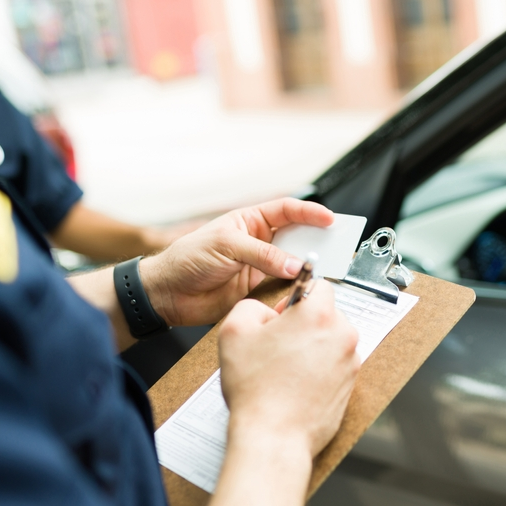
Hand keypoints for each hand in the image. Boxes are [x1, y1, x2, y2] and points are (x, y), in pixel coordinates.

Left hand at [141, 198, 333, 325]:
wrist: (169, 294)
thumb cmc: (188, 258)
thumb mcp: (226, 246)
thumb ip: (262, 255)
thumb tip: (294, 265)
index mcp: (251, 221)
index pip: (287, 211)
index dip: (310, 213)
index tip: (330, 219)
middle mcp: (260, 242)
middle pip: (297, 237)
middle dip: (316, 240)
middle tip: (336, 245)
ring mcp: (260, 266)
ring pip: (293, 263)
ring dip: (307, 266)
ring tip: (324, 268)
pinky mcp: (259, 290)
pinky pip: (284, 287)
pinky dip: (295, 288)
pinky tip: (303, 288)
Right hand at [218, 281, 359, 456]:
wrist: (274, 436)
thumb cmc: (256, 389)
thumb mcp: (233, 331)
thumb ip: (251, 306)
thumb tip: (265, 311)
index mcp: (318, 315)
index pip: (319, 284)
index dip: (296, 296)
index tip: (283, 314)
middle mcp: (342, 335)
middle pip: (327, 314)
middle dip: (305, 324)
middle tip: (279, 345)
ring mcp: (350, 362)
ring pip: (332, 341)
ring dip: (313, 347)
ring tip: (286, 369)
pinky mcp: (351, 385)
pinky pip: (336, 366)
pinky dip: (320, 370)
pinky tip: (297, 384)